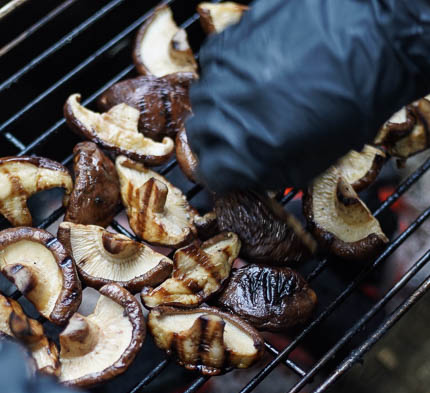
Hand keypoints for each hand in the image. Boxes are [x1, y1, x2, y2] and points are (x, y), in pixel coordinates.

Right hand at [187, 0, 429, 191]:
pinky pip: (215, 62)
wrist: (377, 36)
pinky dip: (230, 68)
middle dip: (219, 136)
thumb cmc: (356, 100)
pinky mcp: (228, 41)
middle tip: (248, 128)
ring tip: (257, 95)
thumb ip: (268, 173)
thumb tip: (248, 173)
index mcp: (241, 153)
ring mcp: (221, 76)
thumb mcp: (313, 161)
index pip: (208, 172)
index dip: (223, 169)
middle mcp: (220, 115)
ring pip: (205, 97)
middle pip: (199, 135)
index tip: (234, 164)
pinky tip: (258, 66)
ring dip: (224, 101)